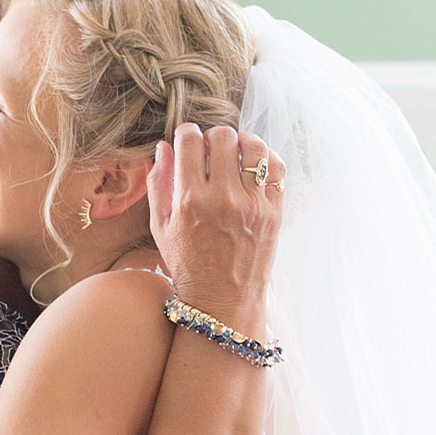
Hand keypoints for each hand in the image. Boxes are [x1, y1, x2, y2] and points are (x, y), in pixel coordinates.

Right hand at [148, 124, 283, 334]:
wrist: (223, 301)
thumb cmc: (188, 264)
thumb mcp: (160, 227)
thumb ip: (158, 184)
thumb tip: (162, 148)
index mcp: (190, 200)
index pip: (190, 140)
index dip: (186, 133)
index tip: (187, 142)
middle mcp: (223, 198)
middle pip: (223, 136)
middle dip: (213, 136)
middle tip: (211, 149)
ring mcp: (253, 205)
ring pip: (254, 146)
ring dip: (242, 142)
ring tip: (235, 153)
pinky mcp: (274, 212)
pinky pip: (277, 167)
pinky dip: (266, 158)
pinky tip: (254, 166)